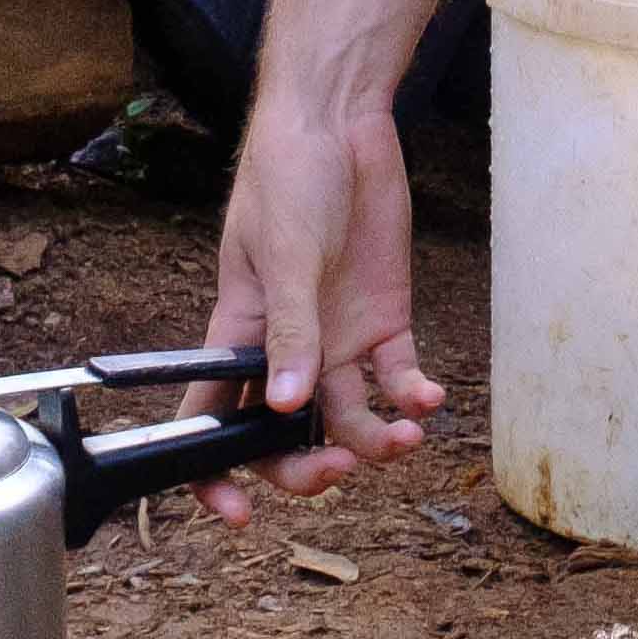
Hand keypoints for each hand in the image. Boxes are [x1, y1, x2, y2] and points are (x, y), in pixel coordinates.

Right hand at [197, 87, 447, 517]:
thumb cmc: (288, 175)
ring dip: (375, 441)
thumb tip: (287, 406)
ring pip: (349, 418)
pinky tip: (429, 398)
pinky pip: (396, 379)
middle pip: (286, 436)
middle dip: (307, 467)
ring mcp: (336, 338)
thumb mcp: (285, 250)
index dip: (213, 475)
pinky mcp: (384, 320)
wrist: (340, 122)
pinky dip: (413, 397)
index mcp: (238, 334)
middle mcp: (287, 349)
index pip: (209, 421)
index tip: (237, 516)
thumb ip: (290, 330)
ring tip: (407, 436)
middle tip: (339, 467)